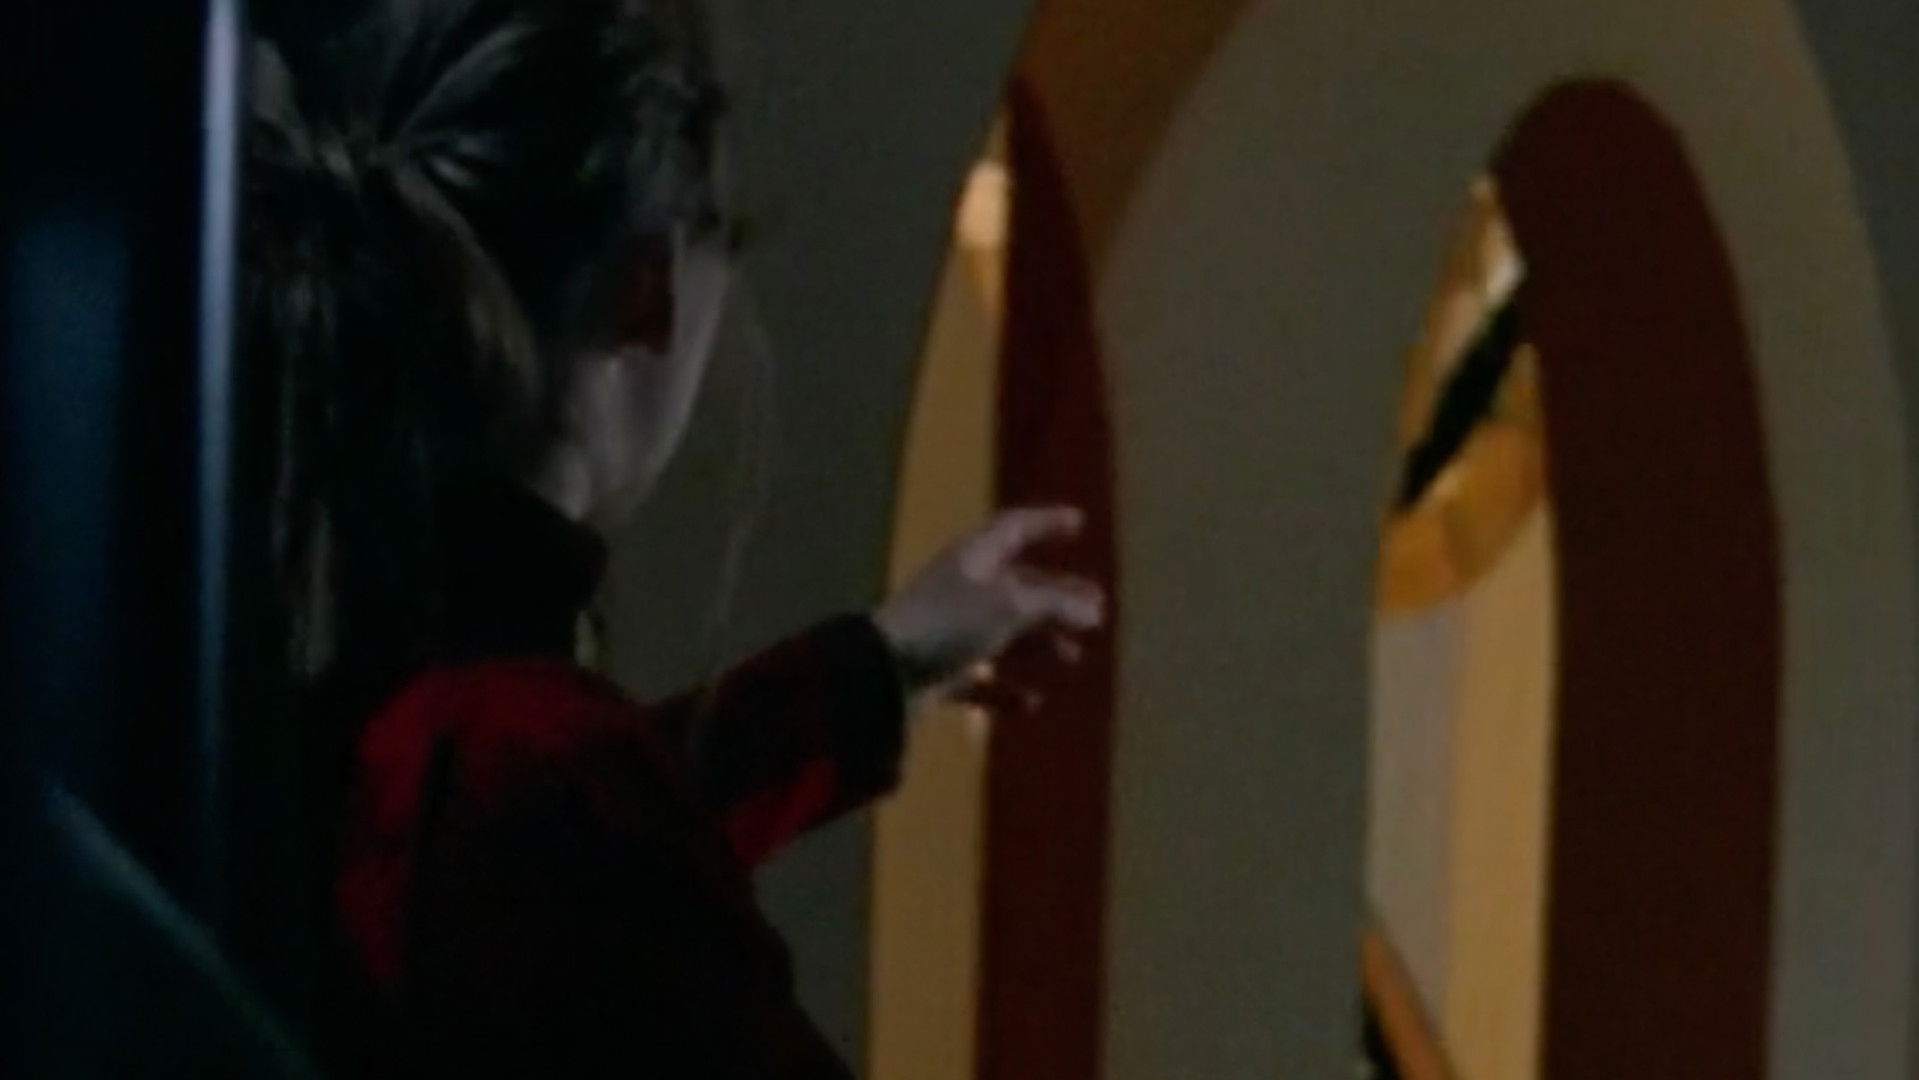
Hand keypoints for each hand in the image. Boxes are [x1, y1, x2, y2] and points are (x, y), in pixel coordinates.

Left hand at [873, 507, 1104, 709]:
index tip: (1078, 522)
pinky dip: (1009, 691)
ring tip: (1072, 658)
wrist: (882, 674)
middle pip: (1018, 585)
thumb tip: (1093, 611)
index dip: (1046, 522)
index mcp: (974, 558)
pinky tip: (1032, 702)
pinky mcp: (941, 673)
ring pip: (1005, 634)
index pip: (1015, 528)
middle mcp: (963, 589)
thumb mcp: (1010, 604)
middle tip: (1096, 611)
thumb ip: (1055, 604)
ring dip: (1040, 644)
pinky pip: (983, 680)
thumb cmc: (948, 622)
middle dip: (1057, 596)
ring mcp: (950, 633)